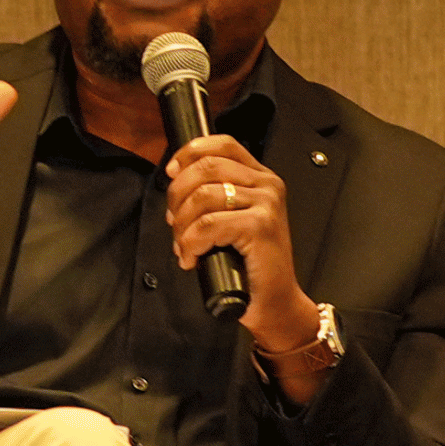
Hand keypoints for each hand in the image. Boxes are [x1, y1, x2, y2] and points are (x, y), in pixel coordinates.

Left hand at [165, 133, 319, 369]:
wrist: (273, 300)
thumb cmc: (248, 264)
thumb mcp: (229, 220)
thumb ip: (209, 196)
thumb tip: (174, 182)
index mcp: (260, 178)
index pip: (222, 144)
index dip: (189, 153)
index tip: (171, 172)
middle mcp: (267, 185)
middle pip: (204, 168)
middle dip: (177, 195)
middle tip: (176, 223)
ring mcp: (266, 204)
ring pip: (202, 197)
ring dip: (182, 226)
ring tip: (186, 246)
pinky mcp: (260, 226)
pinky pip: (207, 225)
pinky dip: (190, 244)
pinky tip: (192, 258)